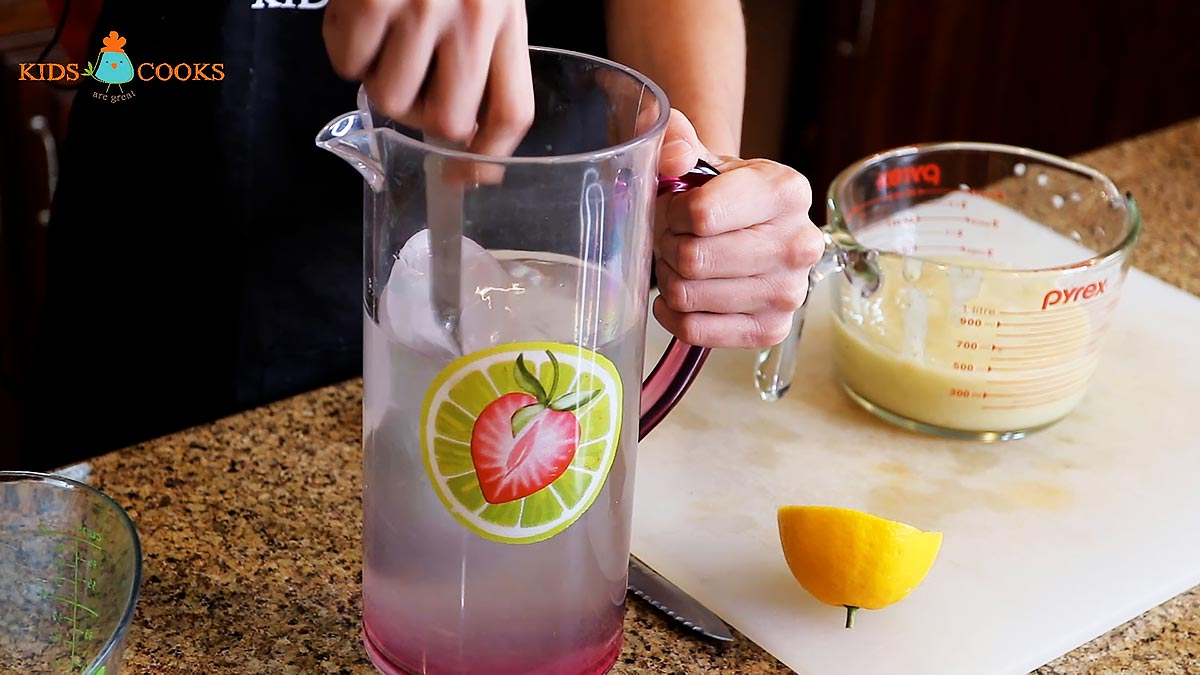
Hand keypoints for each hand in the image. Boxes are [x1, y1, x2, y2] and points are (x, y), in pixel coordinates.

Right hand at [322, 0, 534, 156]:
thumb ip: (484, 44)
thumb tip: (464, 124)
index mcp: (507, 17)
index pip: (512, 111)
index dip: (489, 158)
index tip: (469, 178)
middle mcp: (472, 18)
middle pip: (451, 123)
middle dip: (423, 120)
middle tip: (411, 88)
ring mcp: (420, 9)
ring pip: (392, 100)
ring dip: (377, 79)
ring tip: (382, 40)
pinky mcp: (371, 0)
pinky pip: (348, 60)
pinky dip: (344, 47)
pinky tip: (357, 15)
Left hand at [653, 110, 823, 348]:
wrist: (747, 227)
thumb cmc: (722, 193)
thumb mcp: (700, 156)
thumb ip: (676, 140)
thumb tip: (673, 158)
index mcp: (787, 191)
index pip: (701, 214)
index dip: (671, 211)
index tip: (676, 207)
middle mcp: (800, 244)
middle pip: (693, 258)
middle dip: (667, 245)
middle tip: (673, 237)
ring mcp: (789, 293)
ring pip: (689, 295)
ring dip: (669, 278)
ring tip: (680, 262)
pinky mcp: (771, 330)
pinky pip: (695, 331)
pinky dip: (674, 315)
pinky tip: (679, 295)